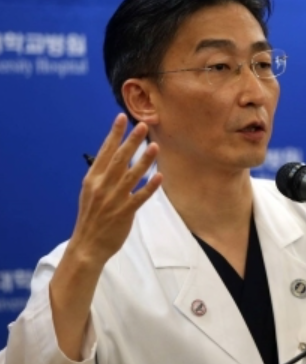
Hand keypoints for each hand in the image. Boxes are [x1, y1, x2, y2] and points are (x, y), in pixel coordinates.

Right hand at [69, 113, 162, 265]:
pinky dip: (149, 187)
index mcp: (93, 179)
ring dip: (144, 160)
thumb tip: (115, 155)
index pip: (105, 152)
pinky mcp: (125, 212)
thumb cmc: (91, 216)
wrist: (87, 245)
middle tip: (142, 126)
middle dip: (131, 141)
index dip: (114, 134)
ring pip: (131, 176)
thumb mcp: (90, 192)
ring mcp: (114, 199)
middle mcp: (102, 186)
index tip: (122, 118)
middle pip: (119, 159)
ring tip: (155, 146)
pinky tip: (159, 176)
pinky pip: (140, 197)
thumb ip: (102, 175)